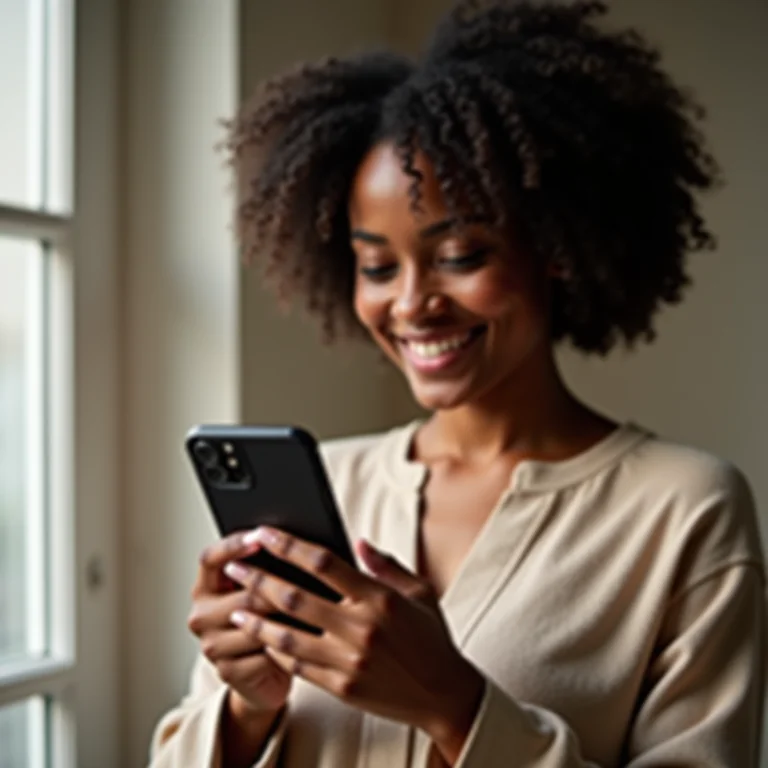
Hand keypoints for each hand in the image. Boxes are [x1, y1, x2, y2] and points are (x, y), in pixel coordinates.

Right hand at [188, 531, 291, 714]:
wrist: (265, 674)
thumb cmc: (269, 621)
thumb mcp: (264, 590)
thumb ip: (268, 567)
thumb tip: (293, 540)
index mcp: (205, 587)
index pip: (210, 558)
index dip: (234, 545)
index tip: (261, 536)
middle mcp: (201, 615)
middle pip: (241, 593)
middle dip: (277, 589)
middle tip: (307, 584)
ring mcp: (211, 645)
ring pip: (254, 625)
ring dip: (286, 620)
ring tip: (314, 613)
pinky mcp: (226, 671)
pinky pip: (262, 653)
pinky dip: (286, 647)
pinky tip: (304, 642)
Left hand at [223, 528, 484, 761]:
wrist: (445, 695)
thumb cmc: (431, 638)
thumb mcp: (419, 592)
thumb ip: (386, 565)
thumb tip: (357, 542)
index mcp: (379, 598)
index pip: (323, 563)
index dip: (289, 546)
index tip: (266, 534)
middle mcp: (361, 629)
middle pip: (295, 597)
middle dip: (259, 579)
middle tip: (236, 567)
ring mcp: (349, 661)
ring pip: (288, 637)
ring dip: (257, 620)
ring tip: (234, 608)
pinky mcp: (342, 688)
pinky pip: (298, 667)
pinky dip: (276, 652)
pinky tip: (263, 639)